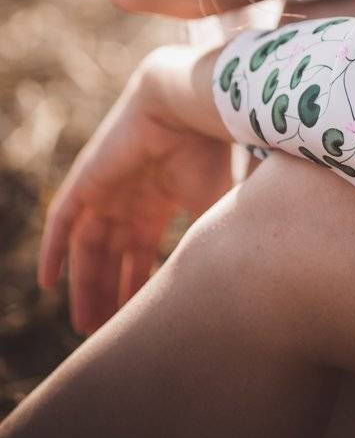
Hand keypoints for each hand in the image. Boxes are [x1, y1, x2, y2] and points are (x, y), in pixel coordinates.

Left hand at [37, 46, 233, 335]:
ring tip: (85, 323)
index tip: (136, 319)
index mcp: (162, 197)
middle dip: (108, 292)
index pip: (141, 250)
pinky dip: (53, 251)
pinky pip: (62, 221)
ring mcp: (108, 186)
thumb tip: (222, 286)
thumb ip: (211, 241)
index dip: (137, 284)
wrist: (190, 106)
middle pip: (112, 253)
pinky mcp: (86, 180)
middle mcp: (132, 194)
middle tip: (105, 330)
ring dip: (85, 283)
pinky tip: (49, 284)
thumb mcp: (215, 206)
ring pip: (88, 245)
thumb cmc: (211, 150)